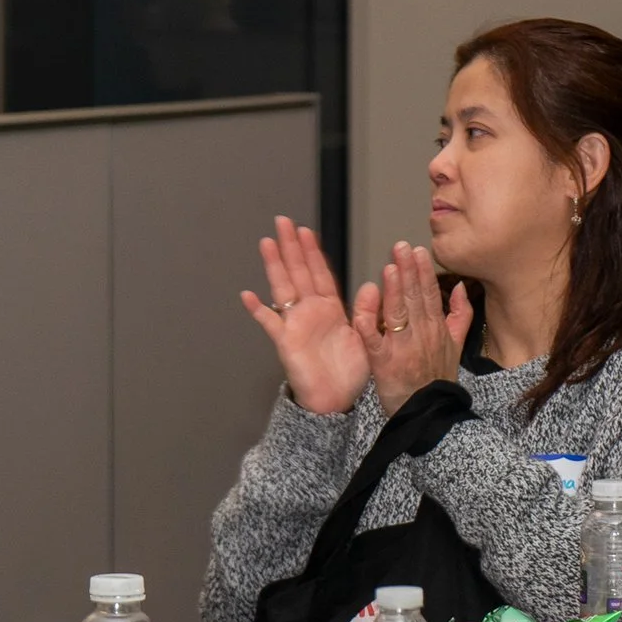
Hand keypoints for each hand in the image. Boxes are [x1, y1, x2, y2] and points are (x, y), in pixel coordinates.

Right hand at [240, 216, 370, 414]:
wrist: (337, 400)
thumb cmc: (350, 372)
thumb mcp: (366, 336)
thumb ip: (368, 311)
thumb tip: (373, 283)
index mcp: (330, 308)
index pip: (319, 273)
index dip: (312, 251)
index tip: (306, 230)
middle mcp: (310, 311)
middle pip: (298, 272)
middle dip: (291, 246)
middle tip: (283, 221)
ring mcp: (295, 324)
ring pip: (283, 288)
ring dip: (274, 266)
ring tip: (266, 242)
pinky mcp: (286, 342)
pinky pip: (270, 323)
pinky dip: (259, 310)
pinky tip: (248, 295)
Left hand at [362, 242, 473, 415]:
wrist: (427, 414)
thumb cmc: (437, 379)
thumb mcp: (455, 345)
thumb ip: (460, 314)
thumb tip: (461, 285)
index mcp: (436, 328)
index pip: (430, 293)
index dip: (424, 271)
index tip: (418, 250)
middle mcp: (421, 335)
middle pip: (414, 297)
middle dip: (408, 271)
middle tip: (401, 247)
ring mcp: (402, 348)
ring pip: (398, 313)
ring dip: (394, 289)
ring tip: (390, 267)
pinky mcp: (383, 362)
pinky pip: (373, 338)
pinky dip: (368, 320)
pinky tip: (364, 302)